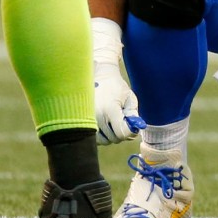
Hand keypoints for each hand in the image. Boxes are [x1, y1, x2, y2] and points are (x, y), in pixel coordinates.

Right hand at [90, 17, 144, 144]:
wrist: (99, 76)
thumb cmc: (116, 87)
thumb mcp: (129, 98)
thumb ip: (133, 115)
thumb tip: (134, 131)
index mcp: (110, 109)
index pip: (122, 133)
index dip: (130, 132)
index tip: (132, 125)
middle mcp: (96, 116)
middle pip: (114, 138)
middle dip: (122, 133)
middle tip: (124, 121)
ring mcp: (87, 120)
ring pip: (104, 141)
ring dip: (112, 135)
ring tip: (114, 122)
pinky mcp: (82, 122)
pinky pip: (95, 138)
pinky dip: (102, 135)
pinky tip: (106, 124)